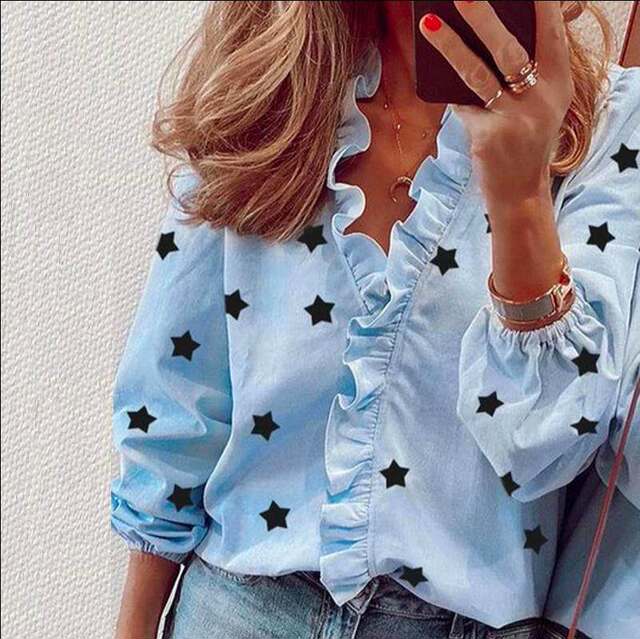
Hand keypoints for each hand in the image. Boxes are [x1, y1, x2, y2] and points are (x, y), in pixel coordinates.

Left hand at [418, 0, 573, 206]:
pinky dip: (449, 93)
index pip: (551, 34)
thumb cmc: (525, 142)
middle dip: (484, 18)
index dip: (540, 7)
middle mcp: (541, 99)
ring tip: (428, 23)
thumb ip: (528, 74)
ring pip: (477, 74)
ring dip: (450, 46)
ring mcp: (514, 119)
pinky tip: (435, 78)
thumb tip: (486, 36)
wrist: (519, 191)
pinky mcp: (489, 137)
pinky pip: (461, 104)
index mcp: (559, 85)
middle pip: (510, 49)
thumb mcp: (541, 105)